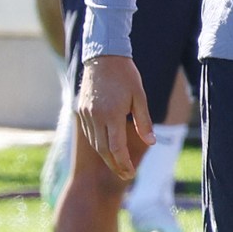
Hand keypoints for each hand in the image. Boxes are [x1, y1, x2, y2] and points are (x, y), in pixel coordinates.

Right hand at [78, 55, 154, 179]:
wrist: (104, 56)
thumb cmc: (126, 75)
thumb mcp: (140, 96)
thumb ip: (144, 122)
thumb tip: (151, 142)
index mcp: (112, 114)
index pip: (116, 148)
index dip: (123, 163)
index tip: (131, 173)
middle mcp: (96, 117)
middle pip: (103, 150)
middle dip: (114, 164)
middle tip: (126, 174)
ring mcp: (86, 114)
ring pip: (95, 143)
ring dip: (106, 155)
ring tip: (118, 162)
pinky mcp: (81, 110)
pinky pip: (89, 132)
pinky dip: (98, 142)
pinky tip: (106, 145)